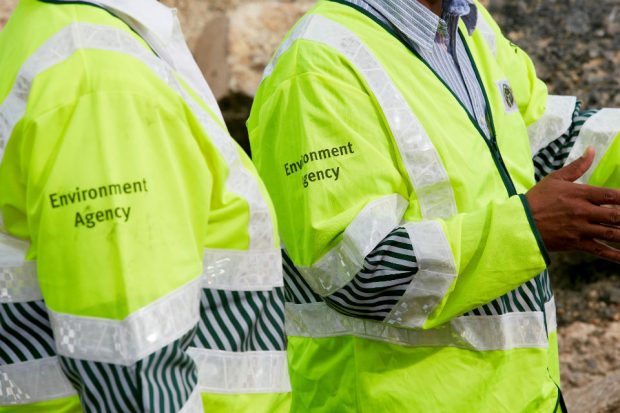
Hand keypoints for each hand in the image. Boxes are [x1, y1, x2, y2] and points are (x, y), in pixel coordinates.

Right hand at [525, 147, 619, 262]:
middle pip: (616, 215)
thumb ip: (576, 166)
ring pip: (612, 234)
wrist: (519, 223)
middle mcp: (583, 212)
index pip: (611, 195)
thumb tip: (591, 150)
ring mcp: (580, 229)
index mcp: (579, 194)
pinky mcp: (576, 244)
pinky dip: (615, 255)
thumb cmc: (536, 199)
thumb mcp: (554, 179)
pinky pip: (600, 250)